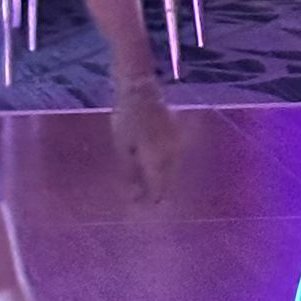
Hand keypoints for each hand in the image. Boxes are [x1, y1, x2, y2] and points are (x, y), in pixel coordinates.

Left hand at [111, 75, 174, 202]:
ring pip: (172, 169)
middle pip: (167, 180)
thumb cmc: (127, 119)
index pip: (158, 189)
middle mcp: (172, 156)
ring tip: (147, 185)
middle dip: (156, 191)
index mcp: (158, 161)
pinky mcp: (177, 136)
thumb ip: (130, 172)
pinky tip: (154, 166)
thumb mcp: (123, 148)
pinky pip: (172, 157)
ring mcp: (177, 145)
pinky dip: (164, 165)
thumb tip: (134, 194)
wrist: (141, 92)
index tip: (140, 209)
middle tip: (142, 200)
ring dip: (161, 178)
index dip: (149, 201)